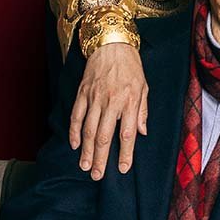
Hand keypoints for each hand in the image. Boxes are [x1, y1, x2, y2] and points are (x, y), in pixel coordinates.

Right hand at [69, 42, 147, 178]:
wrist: (111, 44)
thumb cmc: (131, 67)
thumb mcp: (144, 88)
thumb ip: (142, 112)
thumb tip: (142, 133)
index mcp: (129, 101)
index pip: (127, 133)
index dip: (125, 153)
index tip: (123, 168)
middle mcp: (111, 102)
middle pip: (104, 135)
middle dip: (101, 158)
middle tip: (97, 175)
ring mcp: (94, 98)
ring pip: (89, 129)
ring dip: (86, 150)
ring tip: (85, 166)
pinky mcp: (82, 94)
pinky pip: (76, 116)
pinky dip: (75, 132)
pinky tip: (75, 145)